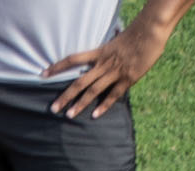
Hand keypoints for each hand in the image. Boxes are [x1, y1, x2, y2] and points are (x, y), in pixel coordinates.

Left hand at [45, 11, 167, 117]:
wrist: (151, 30)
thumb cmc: (136, 33)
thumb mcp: (115, 41)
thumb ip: (106, 51)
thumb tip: (100, 55)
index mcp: (99, 52)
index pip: (72, 59)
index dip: (57, 66)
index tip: (43, 74)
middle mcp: (104, 63)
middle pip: (79, 81)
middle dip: (65, 96)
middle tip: (53, 109)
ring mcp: (115, 72)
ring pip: (93, 90)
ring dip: (80, 104)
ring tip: (69, 116)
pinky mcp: (128, 78)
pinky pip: (113, 95)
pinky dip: (104, 105)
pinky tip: (94, 115)